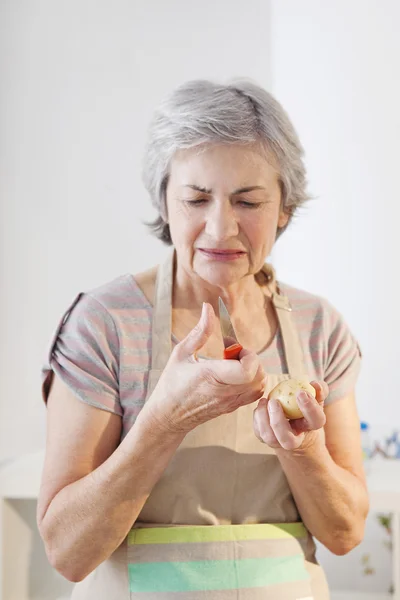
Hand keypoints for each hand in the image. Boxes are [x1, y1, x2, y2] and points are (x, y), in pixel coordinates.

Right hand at [144, 302, 265, 434]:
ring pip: (260, 385)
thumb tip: (208, 308)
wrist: (167, 416)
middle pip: (258, 375)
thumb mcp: (181, 353)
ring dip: (253, 370)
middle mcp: (224, 392)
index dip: (248, 355)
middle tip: (232, 354)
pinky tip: (235, 376)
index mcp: (211, 376)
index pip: (246, 370)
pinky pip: (255, 394)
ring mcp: (230, 402)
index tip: (234, 348)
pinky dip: (252, 382)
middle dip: (251, 359)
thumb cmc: (171, 384)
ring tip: (233, 365)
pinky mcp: (232, 408)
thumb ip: (200, 331)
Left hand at [253, 381, 327, 450]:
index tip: (301, 392)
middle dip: (278, 421)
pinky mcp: (265, 438)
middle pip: (288, 440)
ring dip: (264, 418)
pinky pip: (258, 431)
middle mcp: (296, 440)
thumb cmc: (304, 408)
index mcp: (311, 426)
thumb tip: (316, 385)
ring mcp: (279, 442)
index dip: (310, 407)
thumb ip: (319, 391)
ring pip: (269, 437)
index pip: (316, 420)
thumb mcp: (315, 399)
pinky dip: (258, 417)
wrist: (294, 426)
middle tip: (274, 401)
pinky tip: (262, 404)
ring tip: (265, 400)